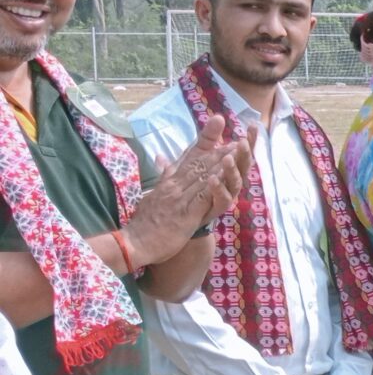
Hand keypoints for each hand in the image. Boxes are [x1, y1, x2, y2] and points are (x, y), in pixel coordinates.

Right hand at [126, 115, 251, 264]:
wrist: (133, 242)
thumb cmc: (145, 222)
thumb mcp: (153, 194)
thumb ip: (162, 176)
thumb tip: (161, 157)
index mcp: (170, 182)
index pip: (189, 159)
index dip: (206, 145)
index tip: (219, 133)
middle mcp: (175, 186)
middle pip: (200, 165)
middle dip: (220, 151)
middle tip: (238, 140)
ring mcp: (179, 199)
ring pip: (202, 177)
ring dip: (220, 164)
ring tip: (236, 151)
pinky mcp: (184, 214)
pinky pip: (199, 198)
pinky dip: (210, 187)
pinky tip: (220, 177)